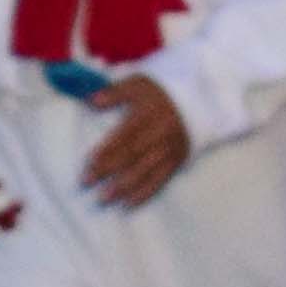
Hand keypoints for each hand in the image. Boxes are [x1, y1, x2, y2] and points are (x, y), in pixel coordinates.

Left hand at [79, 75, 191, 208]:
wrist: (199, 99)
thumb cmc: (160, 91)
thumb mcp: (138, 83)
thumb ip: (115, 92)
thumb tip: (91, 100)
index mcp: (148, 114)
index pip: (124, 135)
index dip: (106, 149)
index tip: (88, 162)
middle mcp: (159, 133)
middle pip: (131, 154)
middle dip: (108, 169)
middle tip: (86, 182)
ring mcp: (169, 149)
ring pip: (145, 170)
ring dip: (124, 186)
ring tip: (104, 197)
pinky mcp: (177, 160)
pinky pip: (161, 179)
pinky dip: (145, 193)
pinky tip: (128, 203)